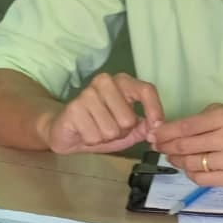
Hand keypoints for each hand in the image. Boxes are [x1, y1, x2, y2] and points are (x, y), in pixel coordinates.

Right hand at [39, 73, 163, 155]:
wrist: (66, 131)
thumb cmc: (99, 127)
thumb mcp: (128, 130)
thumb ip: (144, 126)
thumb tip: (156, 128)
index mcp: (122, 82)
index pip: (145, 90)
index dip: (154, 110)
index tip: (156, 126)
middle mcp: (105, 82)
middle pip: (128, 119)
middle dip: (121, 132)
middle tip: (109, 128)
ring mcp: (88, 93)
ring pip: (111, 130)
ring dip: (105, 138)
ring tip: (96, 130)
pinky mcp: (74, 108)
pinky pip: (94, 136)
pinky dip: (91, 141)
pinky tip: (84, 132)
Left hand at [150, 104, 222, 187]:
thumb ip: (203, 119)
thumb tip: (169, 130)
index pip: (186, 126)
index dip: (165, 132)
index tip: (153, 134)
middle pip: (185, 145)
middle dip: (166, 146)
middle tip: (157, 146)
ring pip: (191, 163)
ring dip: (176, 160)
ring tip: (173, 156)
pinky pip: (201, 178)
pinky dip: (190, 173)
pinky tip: (189, 167)